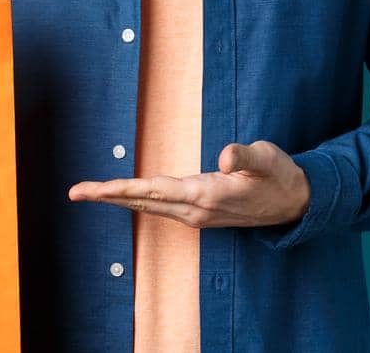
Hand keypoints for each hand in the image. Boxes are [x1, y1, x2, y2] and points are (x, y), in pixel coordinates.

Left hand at [67, 140, 310, 229]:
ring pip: (149, 206)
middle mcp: (196, 209)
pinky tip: (126, 197)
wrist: (295, 203)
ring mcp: (197, 214)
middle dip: (107, 197)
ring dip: (119, 199)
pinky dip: (138, 200)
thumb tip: (224, 155)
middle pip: (143, 202)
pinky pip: (160, 206)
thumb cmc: (279, 175)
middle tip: (74, 192)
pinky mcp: (200, 212)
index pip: (154, 190)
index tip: (94, 190)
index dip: (122, 188)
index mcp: (206, 194)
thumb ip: (245, 155)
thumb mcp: (267, 158)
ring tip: (90, 192)